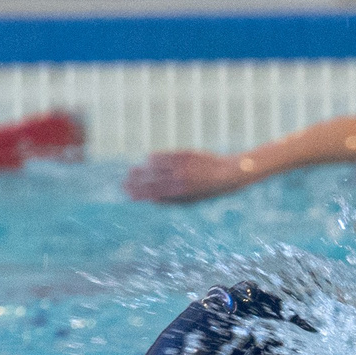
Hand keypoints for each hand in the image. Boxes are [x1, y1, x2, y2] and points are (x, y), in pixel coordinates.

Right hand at [126, 150, 251, 203]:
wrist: (231, 172)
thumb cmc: (212, 190)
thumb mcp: (194, 200)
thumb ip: (173, 200)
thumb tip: (153, 200)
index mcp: (181, 191)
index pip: (154, 192)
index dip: (140, 194)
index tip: (129, 195)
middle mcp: (179, 176)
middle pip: (152, 179)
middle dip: (137, 182)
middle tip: (124, 184)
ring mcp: (182, 164)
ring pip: (156, 166)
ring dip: (143, 169)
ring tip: (131, 171)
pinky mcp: (186, 154)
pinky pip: (167, 155)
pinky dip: (156, 157)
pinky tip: (148, 158)